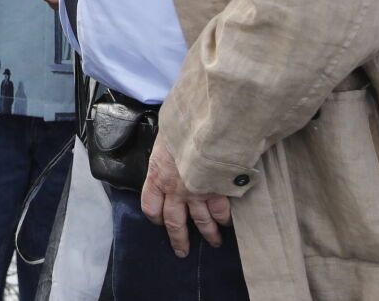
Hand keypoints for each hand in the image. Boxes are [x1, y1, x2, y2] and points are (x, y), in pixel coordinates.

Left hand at [140, 133, 232, 256]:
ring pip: (201, 222)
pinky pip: (221, 213)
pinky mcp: (217, 192)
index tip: (159, 221)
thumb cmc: (182, 125)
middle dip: (179, 239)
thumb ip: (167, 150)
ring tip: (215, 242)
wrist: (205, 126)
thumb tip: (170, 147)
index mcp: (157, 175)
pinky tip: (228, 223)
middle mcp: (175, 190)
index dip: (154, 216)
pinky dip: (225, 219)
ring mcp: (197, 193)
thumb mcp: (166, 136)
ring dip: (209, 234)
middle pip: (174, 222)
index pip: (149, 205)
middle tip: (182, 252)